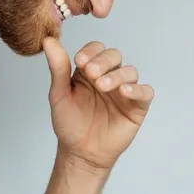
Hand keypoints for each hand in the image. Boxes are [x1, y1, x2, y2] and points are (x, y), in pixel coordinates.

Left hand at [42, 37, 154, 172]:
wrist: (80, 152)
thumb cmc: (70, 123)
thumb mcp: (59, 94)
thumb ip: (57, 68)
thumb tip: (48, 41)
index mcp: (89, 70)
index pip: (96, 49)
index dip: (90, 52)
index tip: (79, 61)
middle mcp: (108, 76)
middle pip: (114, 56)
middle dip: (103, 61)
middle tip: (91, 73)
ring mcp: (124, 90)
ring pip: (129, 72)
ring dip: (117, 75)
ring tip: (103, 86)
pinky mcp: (137, 106)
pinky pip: (145, 92)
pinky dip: (138, 90)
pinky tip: (124, 92)